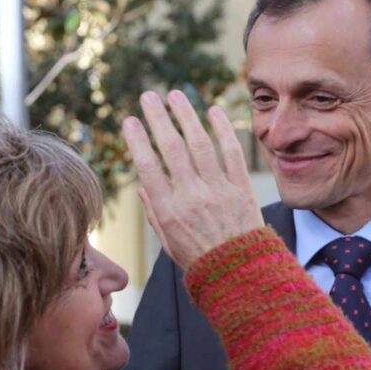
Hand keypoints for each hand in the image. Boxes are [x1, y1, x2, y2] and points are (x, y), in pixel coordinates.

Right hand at [122, 90, 263, 269]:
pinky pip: (232, 152)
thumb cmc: (200, 260)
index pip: (148, 167)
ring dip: (186, 115)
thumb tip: (144, 187)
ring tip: (175, 95)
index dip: (137, 140)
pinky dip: (223, 129)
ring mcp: (218, 190)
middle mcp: (192, 197)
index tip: (129, 121)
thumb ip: (154, 212)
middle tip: (148, 97)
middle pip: (171, 148)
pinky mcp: (241, 187)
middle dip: (158, 118)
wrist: (240, 274)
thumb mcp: (168, 242)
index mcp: (169, 211)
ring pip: (200, 143)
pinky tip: (213, 111)